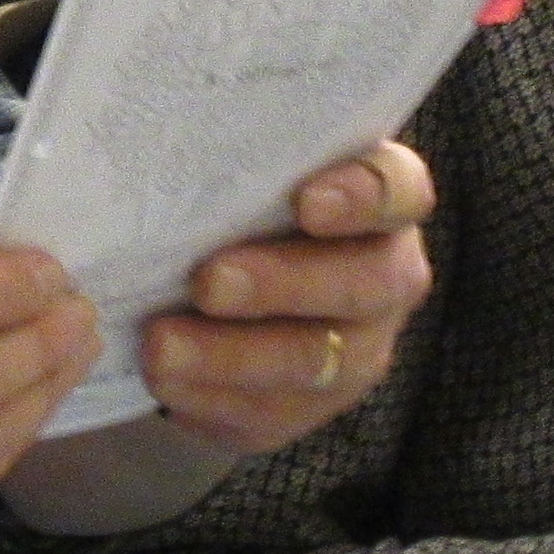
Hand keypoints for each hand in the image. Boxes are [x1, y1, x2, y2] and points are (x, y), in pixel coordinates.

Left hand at [133, 140, 435, 454]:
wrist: (212, 279)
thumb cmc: (230, 198)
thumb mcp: (235, 166)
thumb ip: (225, 150)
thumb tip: (156, 139)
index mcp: (380, 198)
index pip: (398, 190)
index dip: (362, 198)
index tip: (305, 201)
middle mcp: (385, 275)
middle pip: (363, 283)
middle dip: (283, 284)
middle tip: (208, 281)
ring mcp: (355, 349)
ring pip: (316, 362)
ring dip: (233, 355)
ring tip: (162, 345)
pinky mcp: (307, 406)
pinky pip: (271, 413)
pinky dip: (211, 398)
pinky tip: (164, 380)